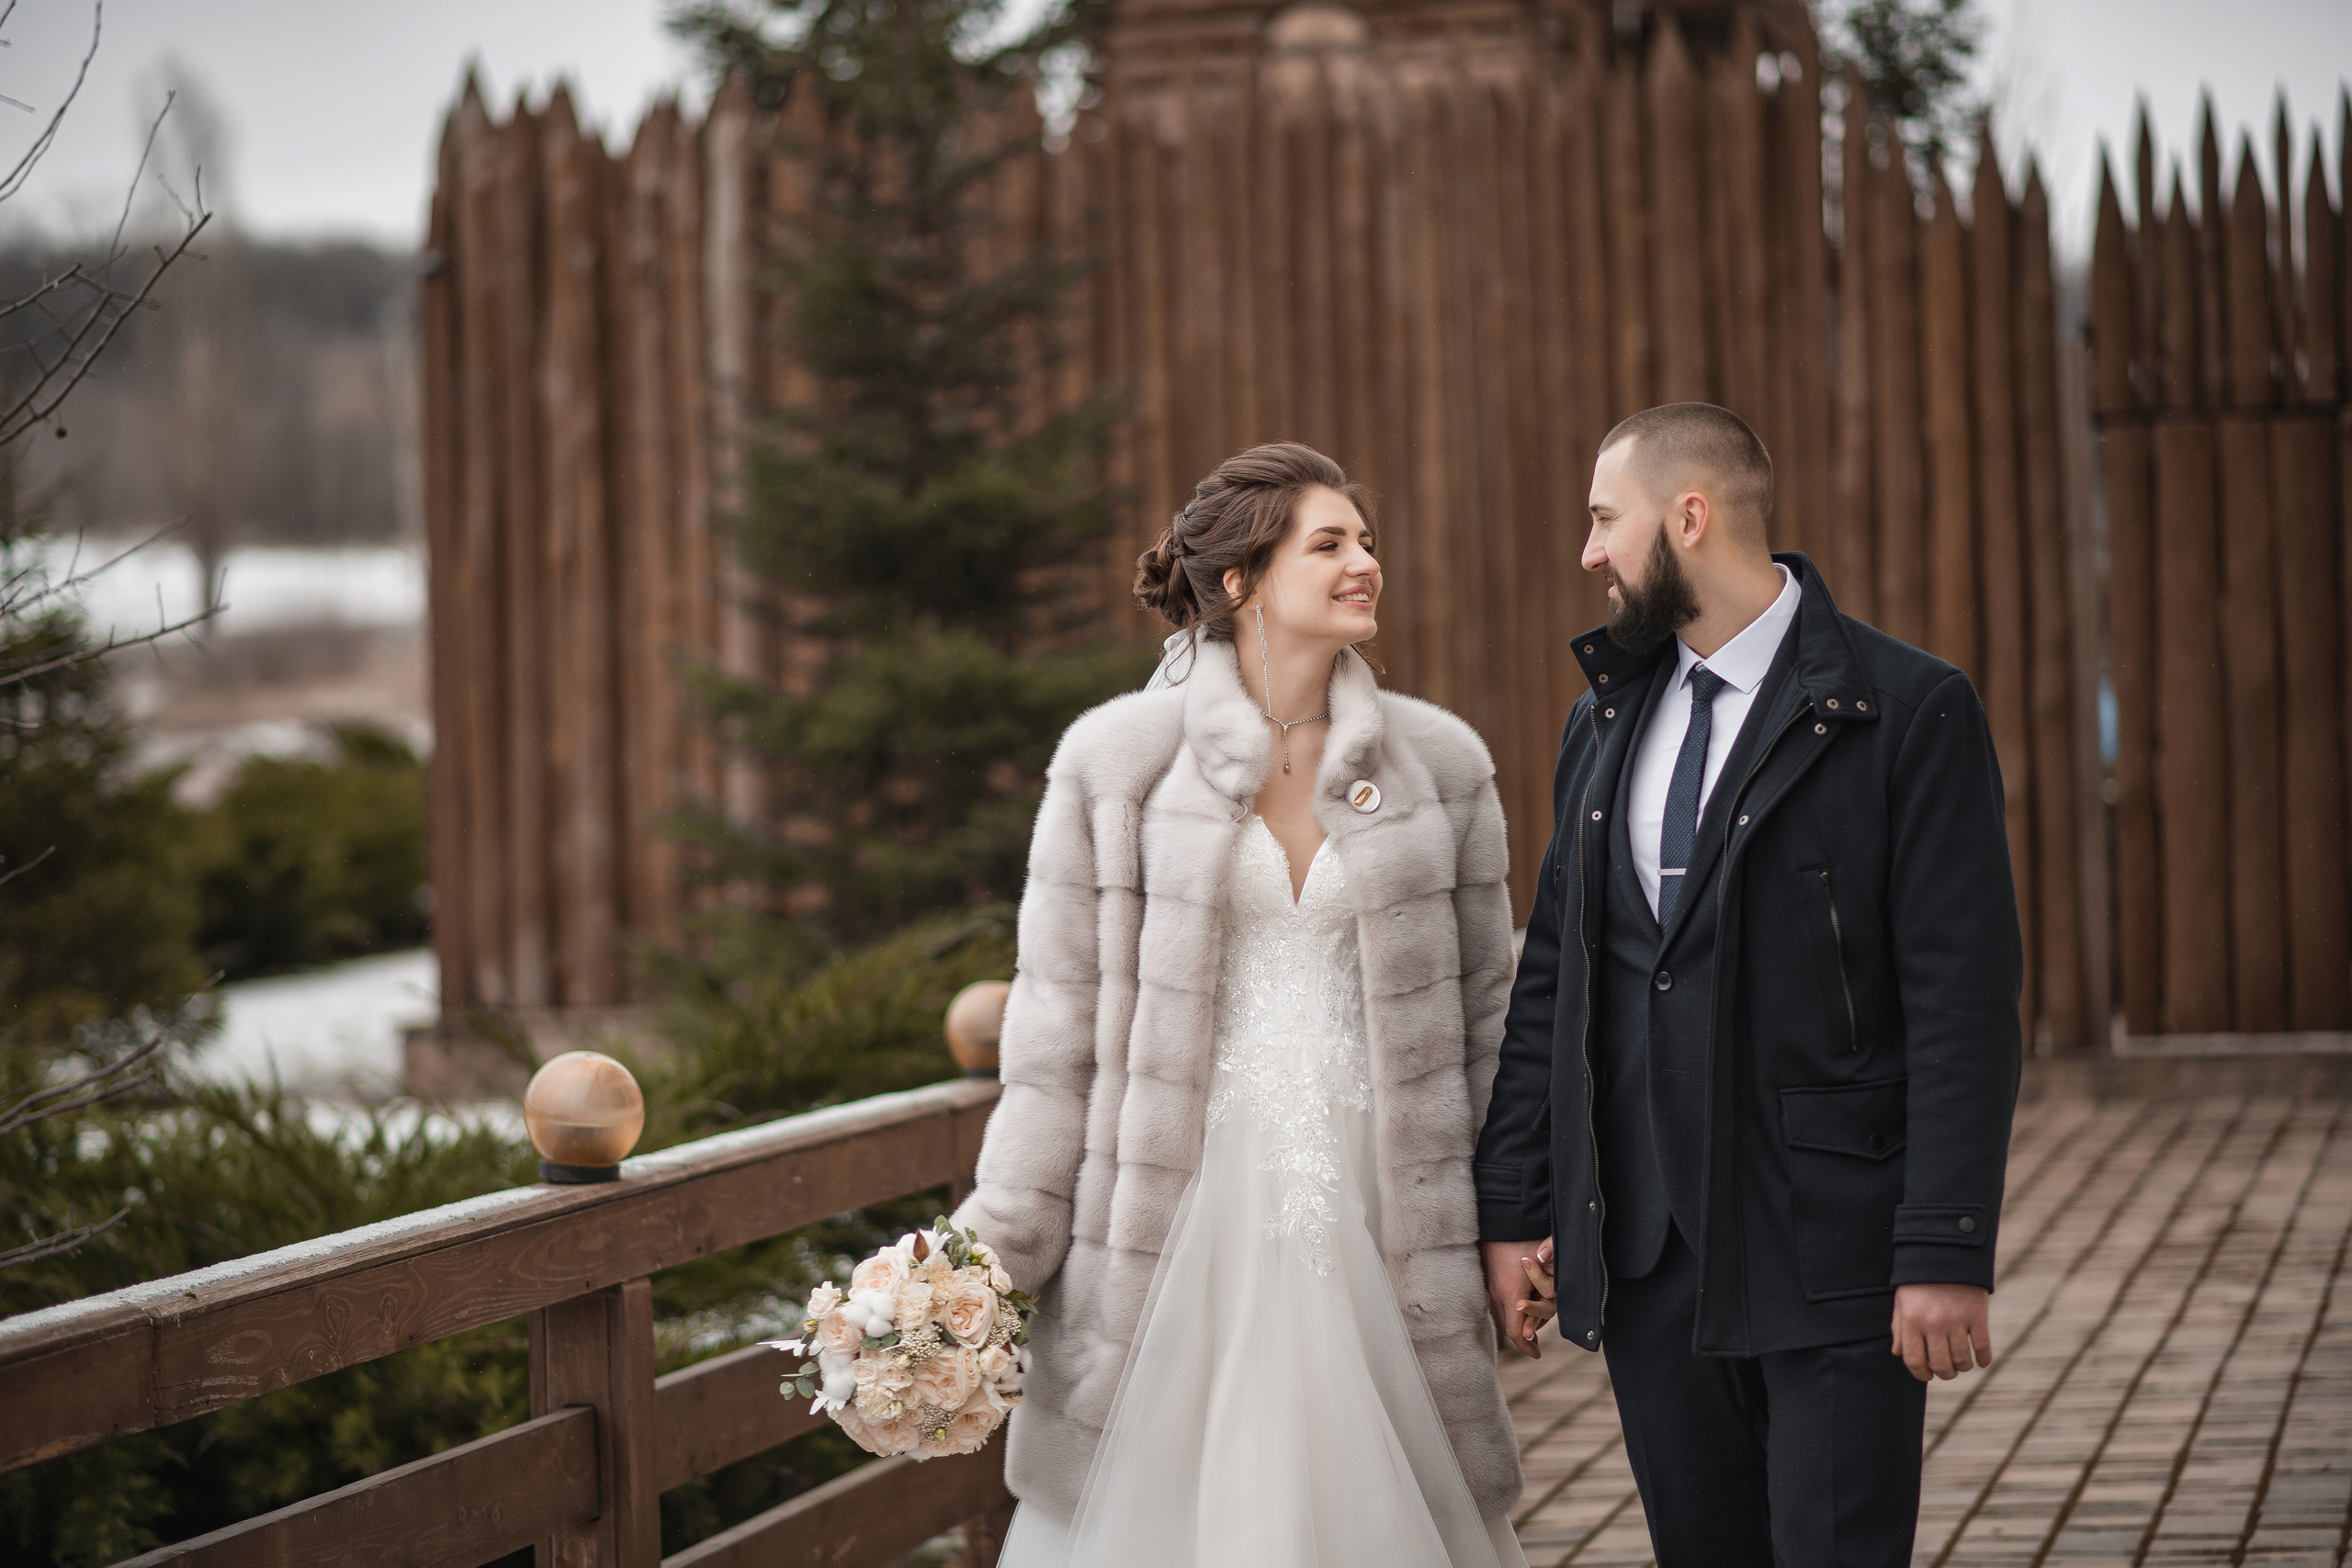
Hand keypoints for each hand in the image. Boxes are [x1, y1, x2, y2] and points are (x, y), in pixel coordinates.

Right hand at [1483, 1238, 1552, 1358]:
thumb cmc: (1520, 1231)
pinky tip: (1520, 1302)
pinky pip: (1499, 1299)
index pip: (1515, 1331)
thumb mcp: (1543, 1247)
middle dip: (1524, 1336)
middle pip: (1510, 1324)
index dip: (1526, 1346)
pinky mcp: (1488, 1277)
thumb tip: (1550, 1257)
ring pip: (1504, 1311)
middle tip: (1535, 1345)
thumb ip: (1553, 1256)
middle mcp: (1497, 1291)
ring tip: (1531, 1327)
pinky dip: (1511, 1307)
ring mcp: (1490, 1284)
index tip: (1537, 1354)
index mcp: (1511, 1292)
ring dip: (1518, 1320)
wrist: (1494, 1215)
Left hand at [1891, 1283, 1991, 1380]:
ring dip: (1963, 1367)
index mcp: (1911, 1321)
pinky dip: (1984, 1359)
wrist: (1946, 1253)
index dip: (1921, 1374)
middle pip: (1941, 1365)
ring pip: (1962, 1361)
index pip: (1914, 1361)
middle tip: (1947, 1370)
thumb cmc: (1920, 1281)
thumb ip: (1898, 1329)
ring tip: (1962, 1363)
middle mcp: (1932, 1324)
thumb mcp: (1902, 1302)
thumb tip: (1898, 1354)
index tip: (1928, 1374)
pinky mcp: (1977, 1316)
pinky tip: (1981, 1360)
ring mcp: (1956, 1321)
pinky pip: (1983, 1348)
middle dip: (1945, 1373)